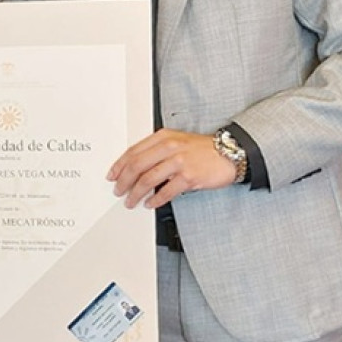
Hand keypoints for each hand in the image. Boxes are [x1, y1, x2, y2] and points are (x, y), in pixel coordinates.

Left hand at [107, 129, 235, 208]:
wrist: (229, 153)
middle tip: (118, 191)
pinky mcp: (189, 177)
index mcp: (163, 137)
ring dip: (136, 193)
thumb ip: (157, 150)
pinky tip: (150, 204)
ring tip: (131, 201)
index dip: (119, 165)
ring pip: (148, 179)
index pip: (133, 151)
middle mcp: (169, 147)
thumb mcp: (177, 141)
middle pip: (137, 165)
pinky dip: (155, 200)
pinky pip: (166, 191)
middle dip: (124, 181)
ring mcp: (179, 161)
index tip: (112, 175)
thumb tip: (136, 167)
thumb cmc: (202, 149)